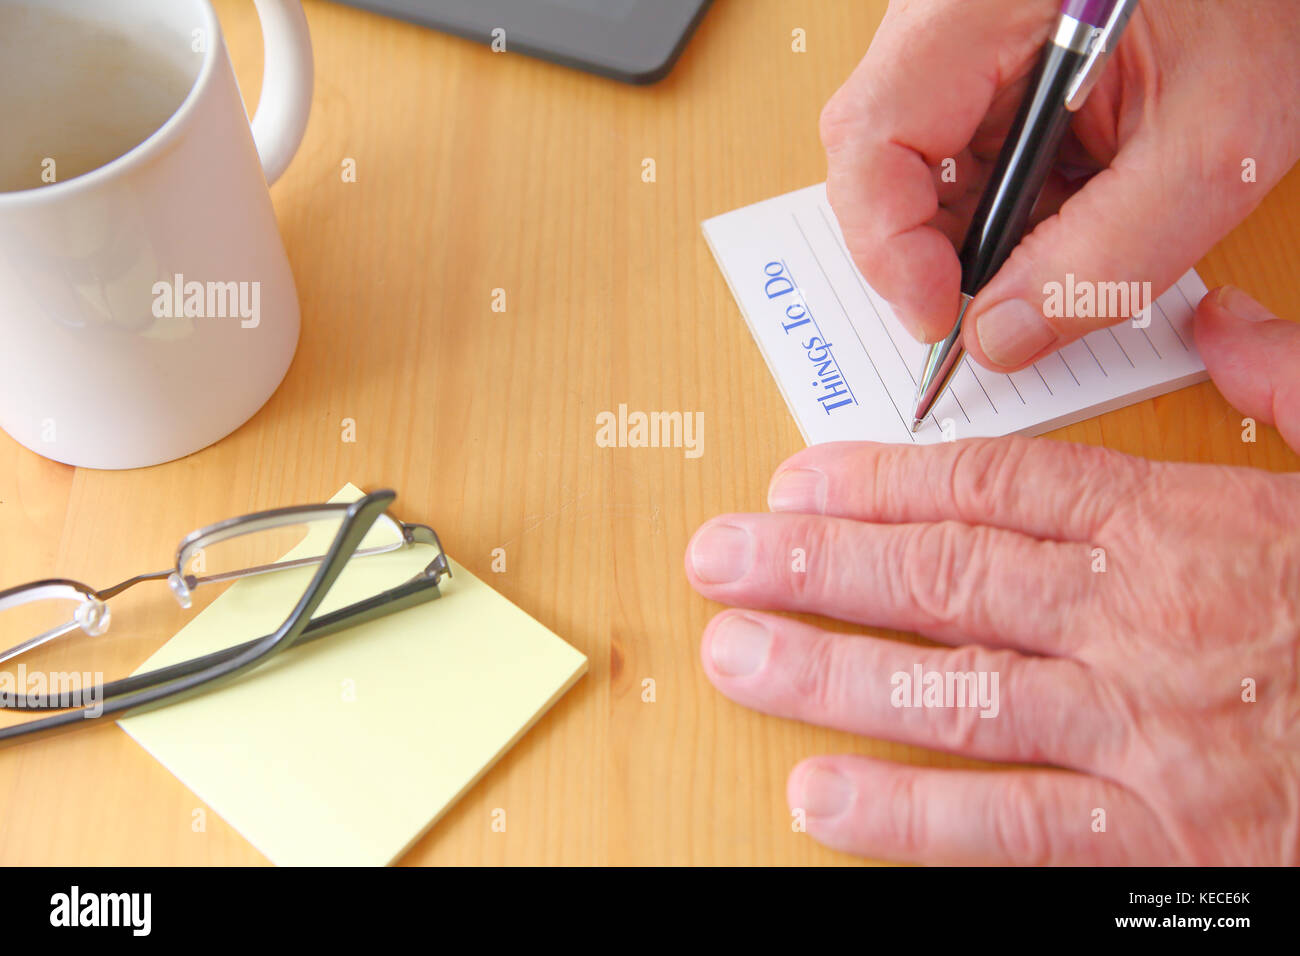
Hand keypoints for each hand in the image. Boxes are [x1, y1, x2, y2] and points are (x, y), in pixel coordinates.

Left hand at [685, 289, 1299, 863]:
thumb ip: (1289, 388)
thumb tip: (1220, 318)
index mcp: (1182, 528)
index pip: (996, 486)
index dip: (880, 480)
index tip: (795, 479)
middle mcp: (1140, 623)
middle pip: (944, 577)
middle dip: (815, 565)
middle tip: (719, 558)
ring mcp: (1142, 735)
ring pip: (952, 694)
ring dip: (828, 673)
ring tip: (733, 657)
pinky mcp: (1164, 843)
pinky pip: (1015, 830)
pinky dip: (910, 820)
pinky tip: (819, 800)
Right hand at [819, 0, 1299, 369]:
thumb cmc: (1262, 11)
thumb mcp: (1206, 152)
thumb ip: (1104, 264)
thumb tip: (997, 340)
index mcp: (979, 5)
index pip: (873, 136)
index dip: (890, 246)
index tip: (945, 318)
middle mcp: (945, 14)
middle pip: (881, 160)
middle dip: (937, 253)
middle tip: (1006, 306)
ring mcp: (955, 36)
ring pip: (916, 168)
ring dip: (978, 232)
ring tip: (1068, 235)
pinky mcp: (975, 59)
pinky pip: (955, 154)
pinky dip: (1003, 206)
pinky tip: (1067, 202)